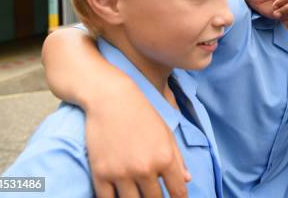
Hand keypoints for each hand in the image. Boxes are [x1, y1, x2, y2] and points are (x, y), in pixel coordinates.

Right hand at [85, 78, 189, 197]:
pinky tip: (119, 196)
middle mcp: (145, 168)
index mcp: (165, 158)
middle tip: (153, 194)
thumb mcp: (166, 133)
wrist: (110, 99)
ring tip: (137, 194)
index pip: (177, 192)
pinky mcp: (100, 174)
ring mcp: (121, 173)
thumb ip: (178, 158)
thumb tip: (187, 180)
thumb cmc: (142, 114)